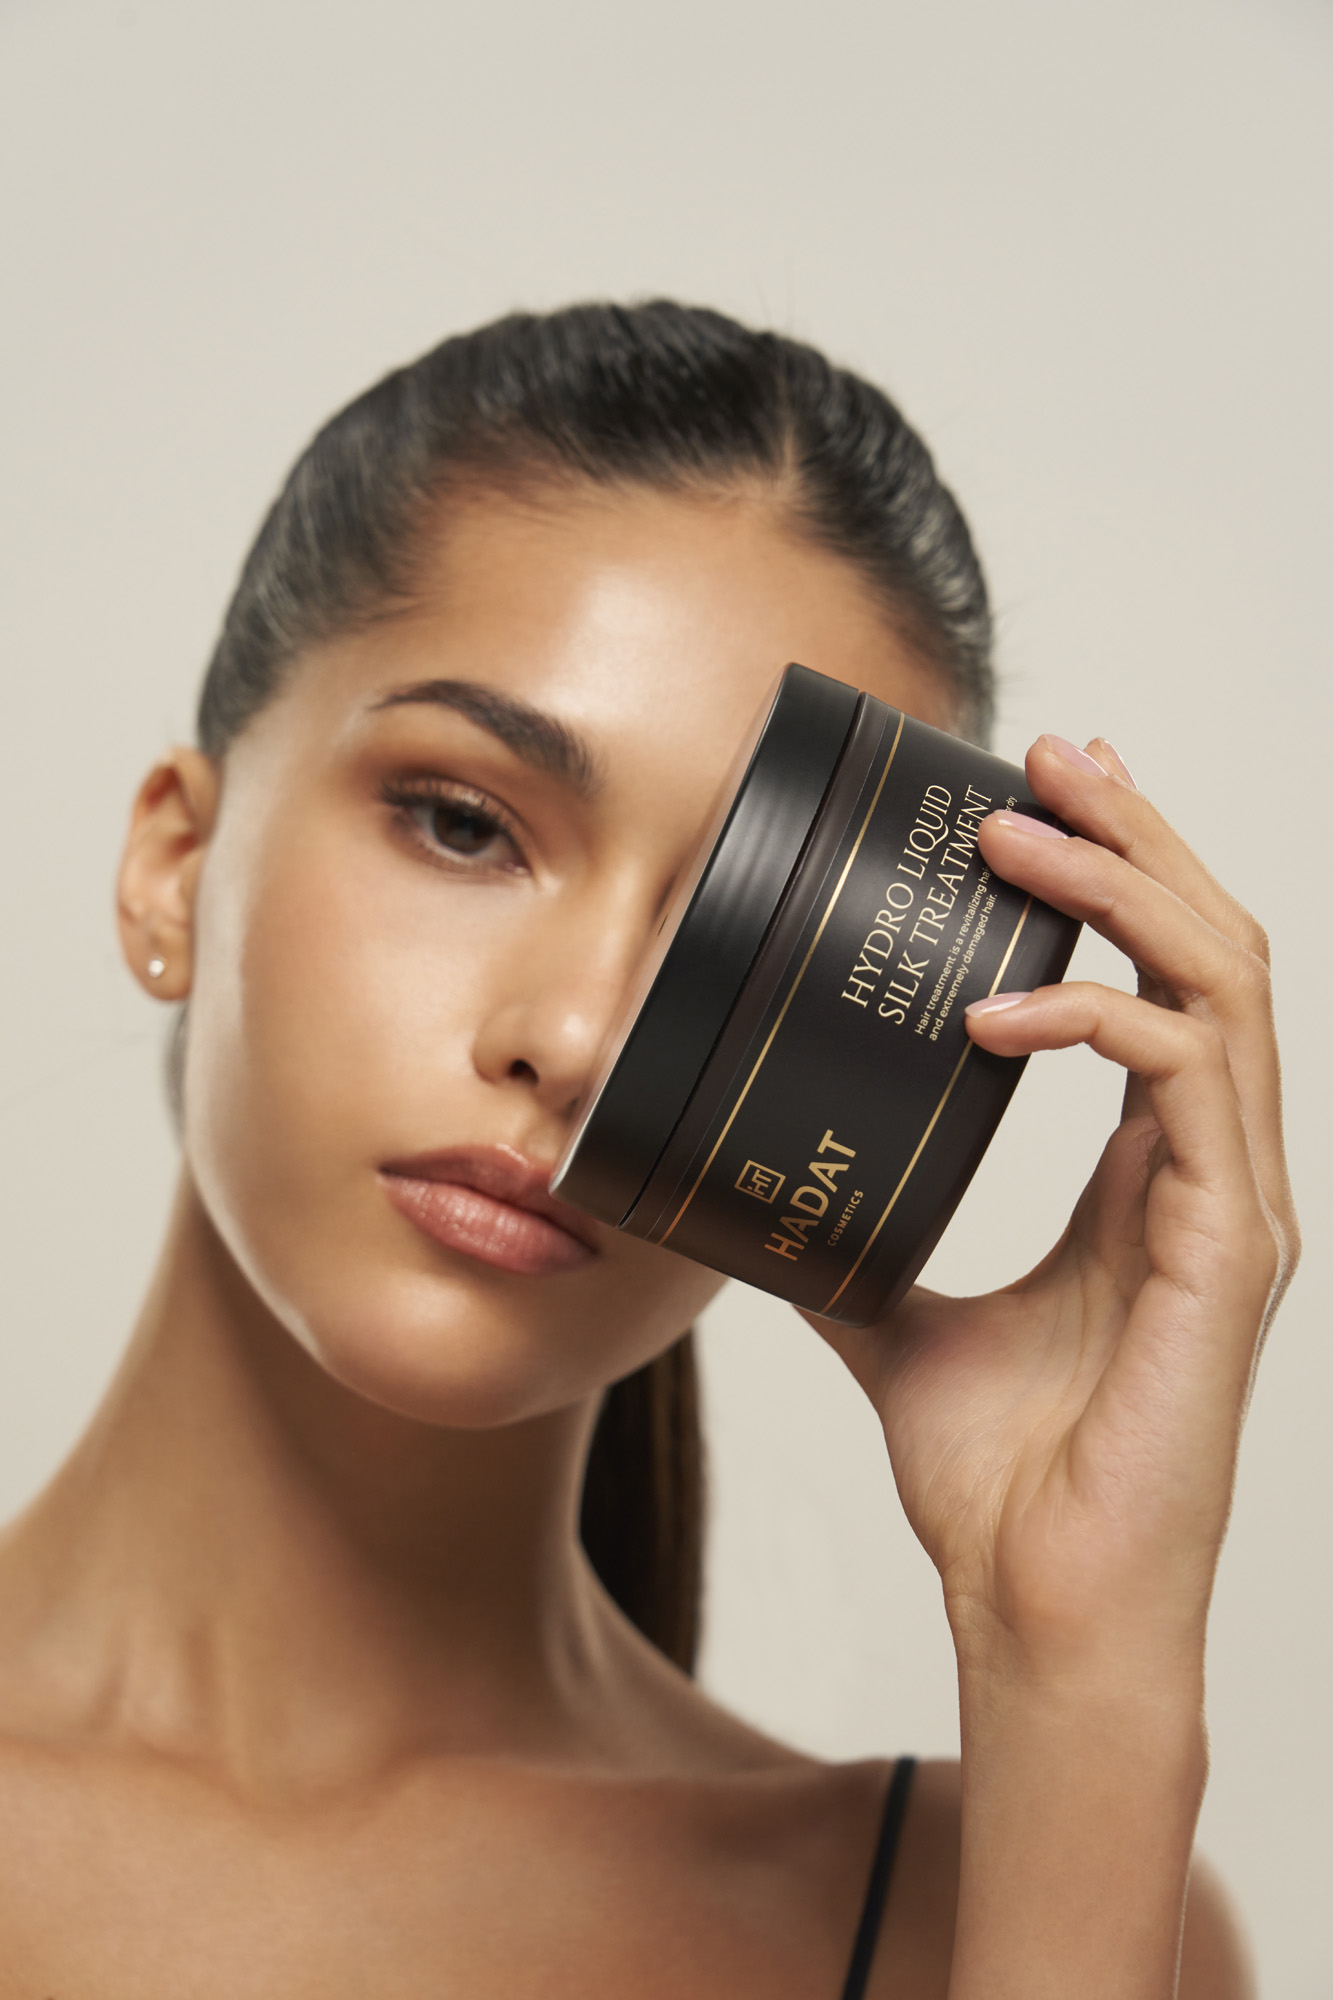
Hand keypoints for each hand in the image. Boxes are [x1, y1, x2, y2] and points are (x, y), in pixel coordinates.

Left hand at [802, 734, 1297, 1682]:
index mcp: (1152, 1177)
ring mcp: (1234, 1204)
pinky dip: (1098, 1017)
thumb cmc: (995, 1479)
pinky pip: (1188, 1081)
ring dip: (1128, 888)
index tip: (1038, 798)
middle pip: (1212, 950)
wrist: (1037, 1609)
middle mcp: (1210, 1172)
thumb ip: (852, 1240)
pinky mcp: (1230, 1246)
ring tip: (1024, 828)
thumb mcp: (894, 1318)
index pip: (1162, 984)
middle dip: (1137, 837)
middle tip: (1052, 751)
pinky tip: (995, 1007)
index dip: (1117, 881)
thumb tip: (750, 1182)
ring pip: (1225, 984)